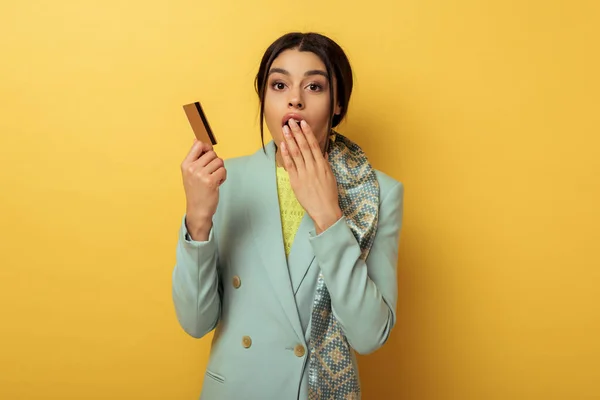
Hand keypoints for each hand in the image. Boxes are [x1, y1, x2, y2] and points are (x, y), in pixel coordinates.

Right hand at [180, 139, 226, 239]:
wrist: (197, 210)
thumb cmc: (196, 191)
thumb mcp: (190, 173)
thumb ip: (195, 157)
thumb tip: (197, 140)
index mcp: (186, 164)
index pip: (198, 144)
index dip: (207, 147)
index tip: (208, 155)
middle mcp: (192, 168)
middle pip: (212, 153)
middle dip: (215, 162)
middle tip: (211, 173)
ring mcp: (201, 175)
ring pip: (219, 161)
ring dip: (220, 170)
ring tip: (213, 179)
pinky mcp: (210, 181)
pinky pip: (223, 170)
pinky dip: (223, 177)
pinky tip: (217, 183)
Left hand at [280, 119, 342, 233]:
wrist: (324, 210)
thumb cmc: (329, 194)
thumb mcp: (330, 176)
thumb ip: (325, 163)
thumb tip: (323, 153)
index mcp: (322, 164)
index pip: (314, 145)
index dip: (307, 133)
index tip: (303, 123)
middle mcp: (313, 167)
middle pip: (303, 146)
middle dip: (296, 132)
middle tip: (291, 121)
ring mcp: (304, 173)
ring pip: (296, 153)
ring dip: (290, 139)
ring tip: (285, 129)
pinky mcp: (296, 181)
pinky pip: (290, 165)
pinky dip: (286, 154)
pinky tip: (283, 145)